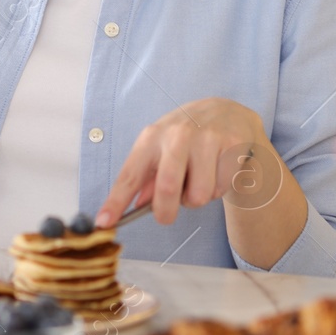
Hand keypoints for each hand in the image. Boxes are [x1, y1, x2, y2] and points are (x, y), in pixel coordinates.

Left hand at [95, 98, 283, 227]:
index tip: (104, 222)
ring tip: (200, 180)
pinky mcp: (231, 145)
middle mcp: (177, 135)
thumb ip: (148, 178)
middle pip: (167, 188)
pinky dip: (218, 190)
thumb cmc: (186, 136)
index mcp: (152, 137)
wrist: (227, 111)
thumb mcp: (160, 148)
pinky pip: (220, 189)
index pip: (130, 175)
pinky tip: (218, 171)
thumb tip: (136, 205)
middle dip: (165, 212)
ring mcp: (206, 138)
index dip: (116, 202)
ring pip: (198, 195)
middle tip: (167, 216)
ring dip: (197, 198)